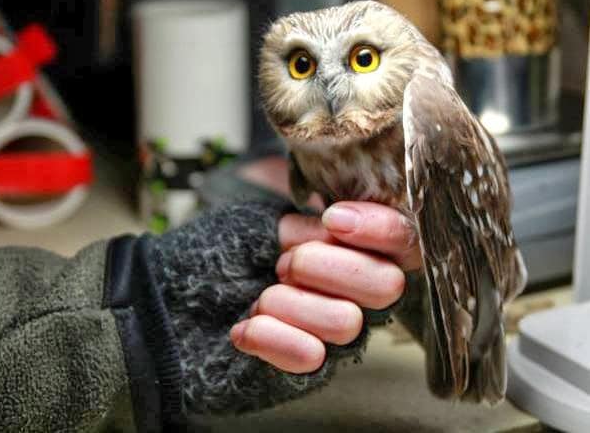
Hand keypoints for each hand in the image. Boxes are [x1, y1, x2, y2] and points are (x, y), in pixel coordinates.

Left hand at [231, 201, 421, 372]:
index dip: (381, 229)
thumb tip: (338, 228)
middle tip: (285, 264)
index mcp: (358, 251)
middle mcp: (360, 296)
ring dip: (289, 301)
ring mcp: (338, 335)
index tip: (333, 219)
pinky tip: (245, 327)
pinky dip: (270, 337)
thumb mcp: (267, 225)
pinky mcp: (311, 370)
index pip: (403, 240)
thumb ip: (308, 227)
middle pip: (387, 285)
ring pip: (346, 322)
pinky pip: (310, 358)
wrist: (186, 298)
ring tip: (262, 297)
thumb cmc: (231, 255)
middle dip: (326, 266)